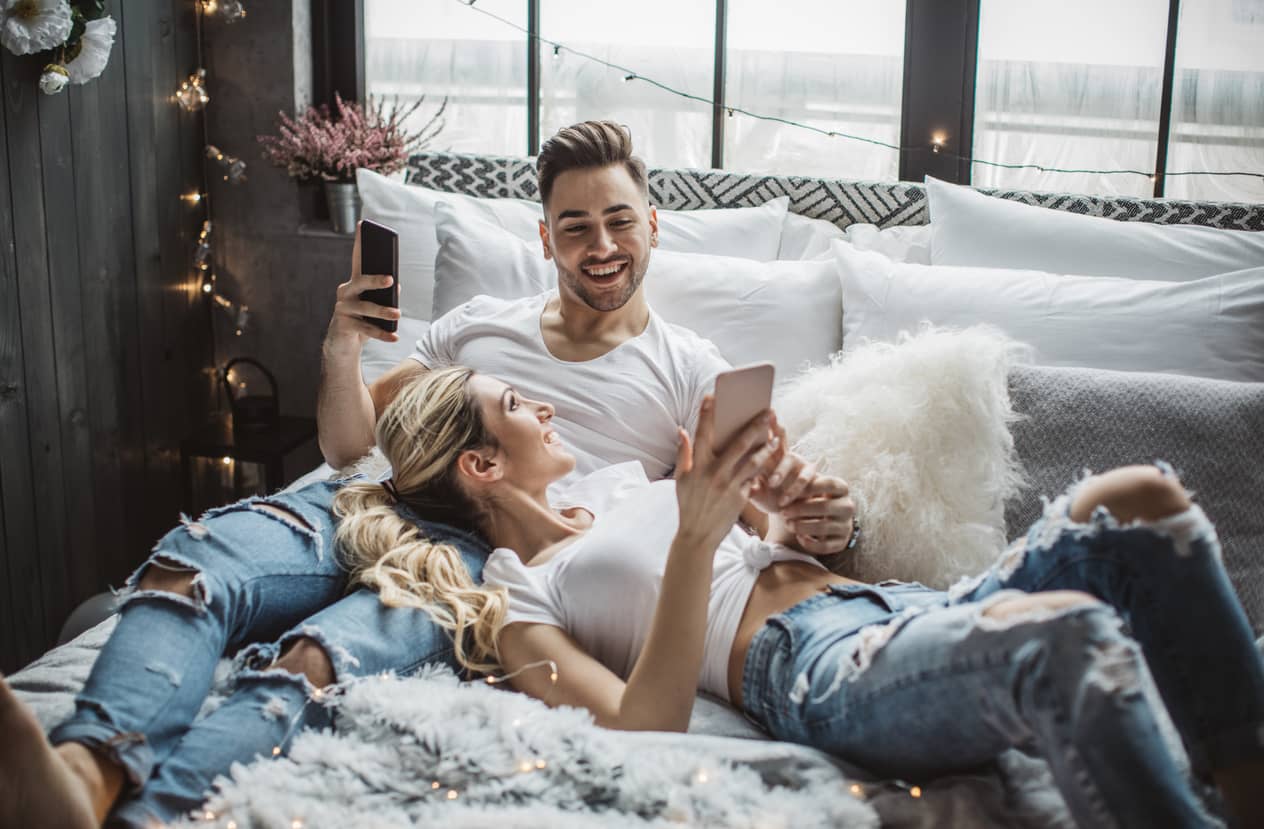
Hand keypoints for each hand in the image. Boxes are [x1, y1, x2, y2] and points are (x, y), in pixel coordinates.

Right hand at [324, 221, 401, 354]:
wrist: (343, 343)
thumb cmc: (363, 319)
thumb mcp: (375, 305)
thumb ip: (385, 293)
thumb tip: (396, 286)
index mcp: (354, 282)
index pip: (357, 259)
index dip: (360, 242)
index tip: (363, 224)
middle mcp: (345, 292)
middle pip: (361, 281)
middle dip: (376, 280)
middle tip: (391, 279)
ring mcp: (342, 308)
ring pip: (366, 308)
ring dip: (383, 312)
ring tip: (398, 314)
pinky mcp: (343, 325)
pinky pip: (366, 329)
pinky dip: (382, 334)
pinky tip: (394, 336)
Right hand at [674, 396, 780, 551]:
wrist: (698, 535)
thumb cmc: (688, 505)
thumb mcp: (680, 479)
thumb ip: (683, 453)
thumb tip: (682, 430)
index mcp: (696, 466)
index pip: (701, 434)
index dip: (706, 414)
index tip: (711, 396)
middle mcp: (714, 473)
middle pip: (738, 444)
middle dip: (753, 426)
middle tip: (766, 412)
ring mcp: (729, 485)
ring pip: (753, 461)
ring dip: (766, 447)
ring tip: (775, 436)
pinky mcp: (741, 497)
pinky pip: (755, 478)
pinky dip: (763, 467)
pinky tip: (772, 457)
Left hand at [748, 414, 814, 513]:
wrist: (790, 514)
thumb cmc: (767, 498)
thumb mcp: (751, 487)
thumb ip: (740, 476)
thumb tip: (718, 468)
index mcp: (765, 454)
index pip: (759, 436)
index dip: (755, 424)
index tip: (747, 412)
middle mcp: (782, 453)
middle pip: (779, 436)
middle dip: (775, 427)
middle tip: (771, 421)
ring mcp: (797, 462)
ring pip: (789, 459)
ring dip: (780, 471)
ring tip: (771, 483)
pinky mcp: (810, 475)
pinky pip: (804, 478)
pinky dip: (794, 489)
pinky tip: (784, 500)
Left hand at [772, 475, 855, 555]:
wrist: (817, 521)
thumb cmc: (807, 499)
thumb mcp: (803, 488)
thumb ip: (789, 482)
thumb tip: (754, 487)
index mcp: (841, 488)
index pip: (829, 483)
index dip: (808, 487)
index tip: (790, 492)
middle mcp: (848, 506)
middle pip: (825, 506)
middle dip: (800, 510)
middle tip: (783, 512)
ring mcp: (846, 526)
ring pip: (824, 526)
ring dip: (802, 526)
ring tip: (788, 524)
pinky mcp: (842, 543)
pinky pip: (825, 546)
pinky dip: (810, 543)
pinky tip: (799, 537)